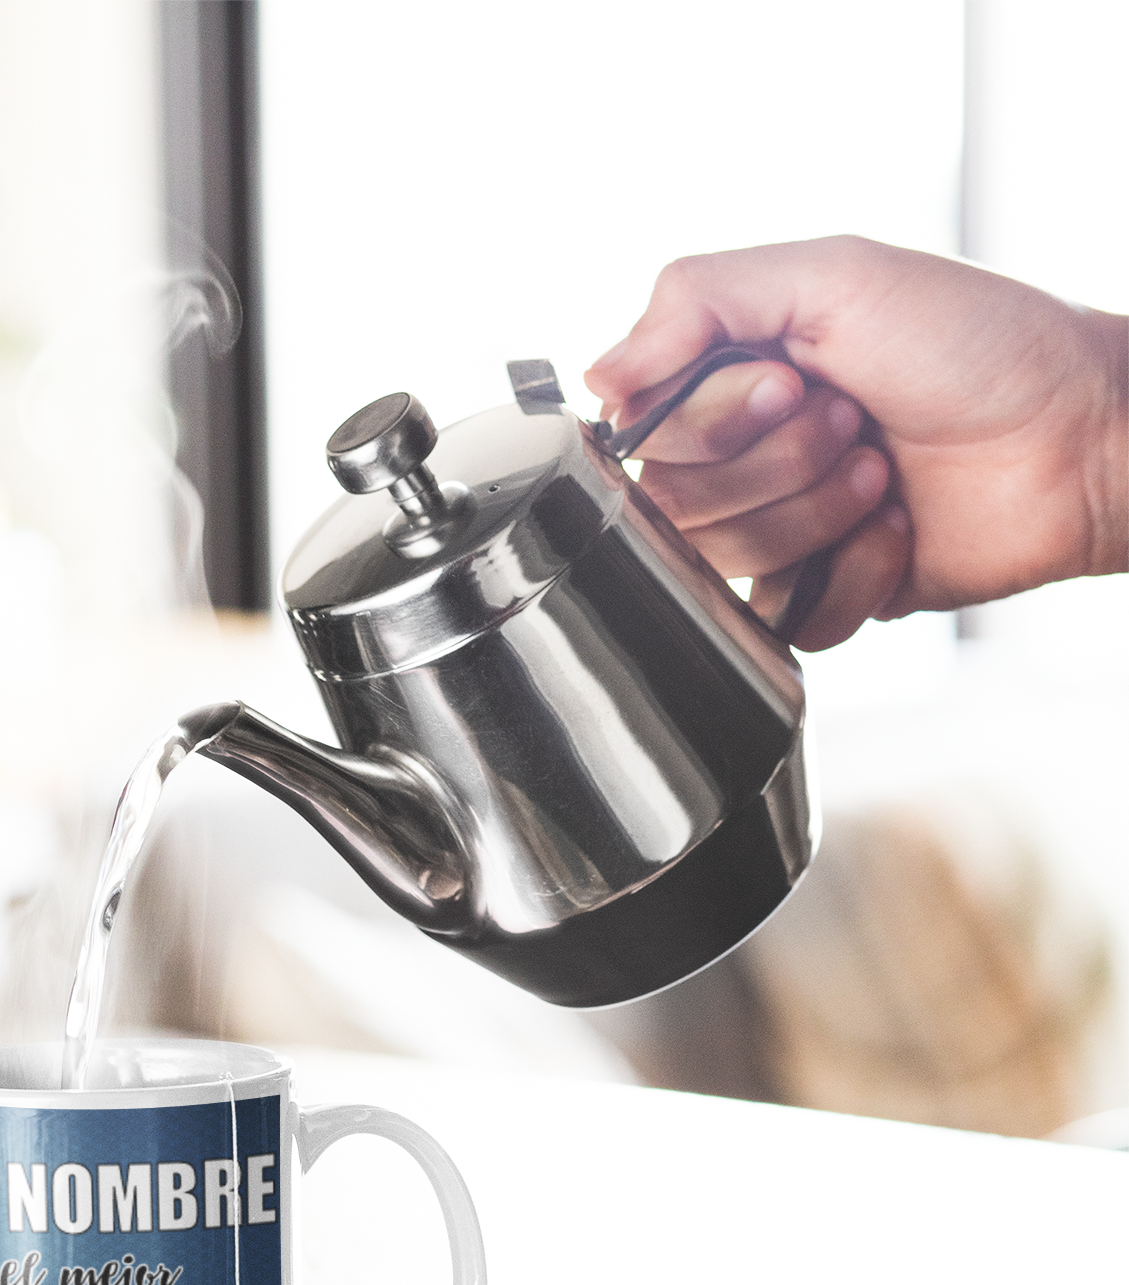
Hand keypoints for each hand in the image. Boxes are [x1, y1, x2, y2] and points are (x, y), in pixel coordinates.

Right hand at [585, 237, 1128, 649]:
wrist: (1075, 435)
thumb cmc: (974, 342)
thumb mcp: (831, 275)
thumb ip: (696, 301)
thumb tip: (596, 375)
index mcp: (732, 376)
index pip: (646, 431)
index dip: (714, 420)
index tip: (792, 379)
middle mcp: (747, 455)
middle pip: (678, 505)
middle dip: (777, 464)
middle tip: (852, 420)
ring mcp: (787, 530)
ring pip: (728, 566)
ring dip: (817, 513)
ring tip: (881, 470)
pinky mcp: (830, 595)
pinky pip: (788, 621)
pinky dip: (852, 576)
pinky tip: (898, 530)